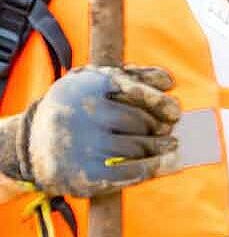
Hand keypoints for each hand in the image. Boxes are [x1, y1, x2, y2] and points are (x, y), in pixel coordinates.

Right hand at [0, 65, 182, 197]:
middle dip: (158, 126)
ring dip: (160, 147)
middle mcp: (82, 115)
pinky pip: (132, 171)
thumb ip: (133, 76)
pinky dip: (157, 167)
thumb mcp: (96, 83)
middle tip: (167, 130)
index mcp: (85, 87)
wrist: (32, 144)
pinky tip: (171, 163)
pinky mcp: (86, 175)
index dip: (158, 101)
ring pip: (140, 146)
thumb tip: (168, 82)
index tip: (173, 111)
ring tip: (169, 145)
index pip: (134, 90)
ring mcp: (83, 146)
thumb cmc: (77, 109)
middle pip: (141, 122)